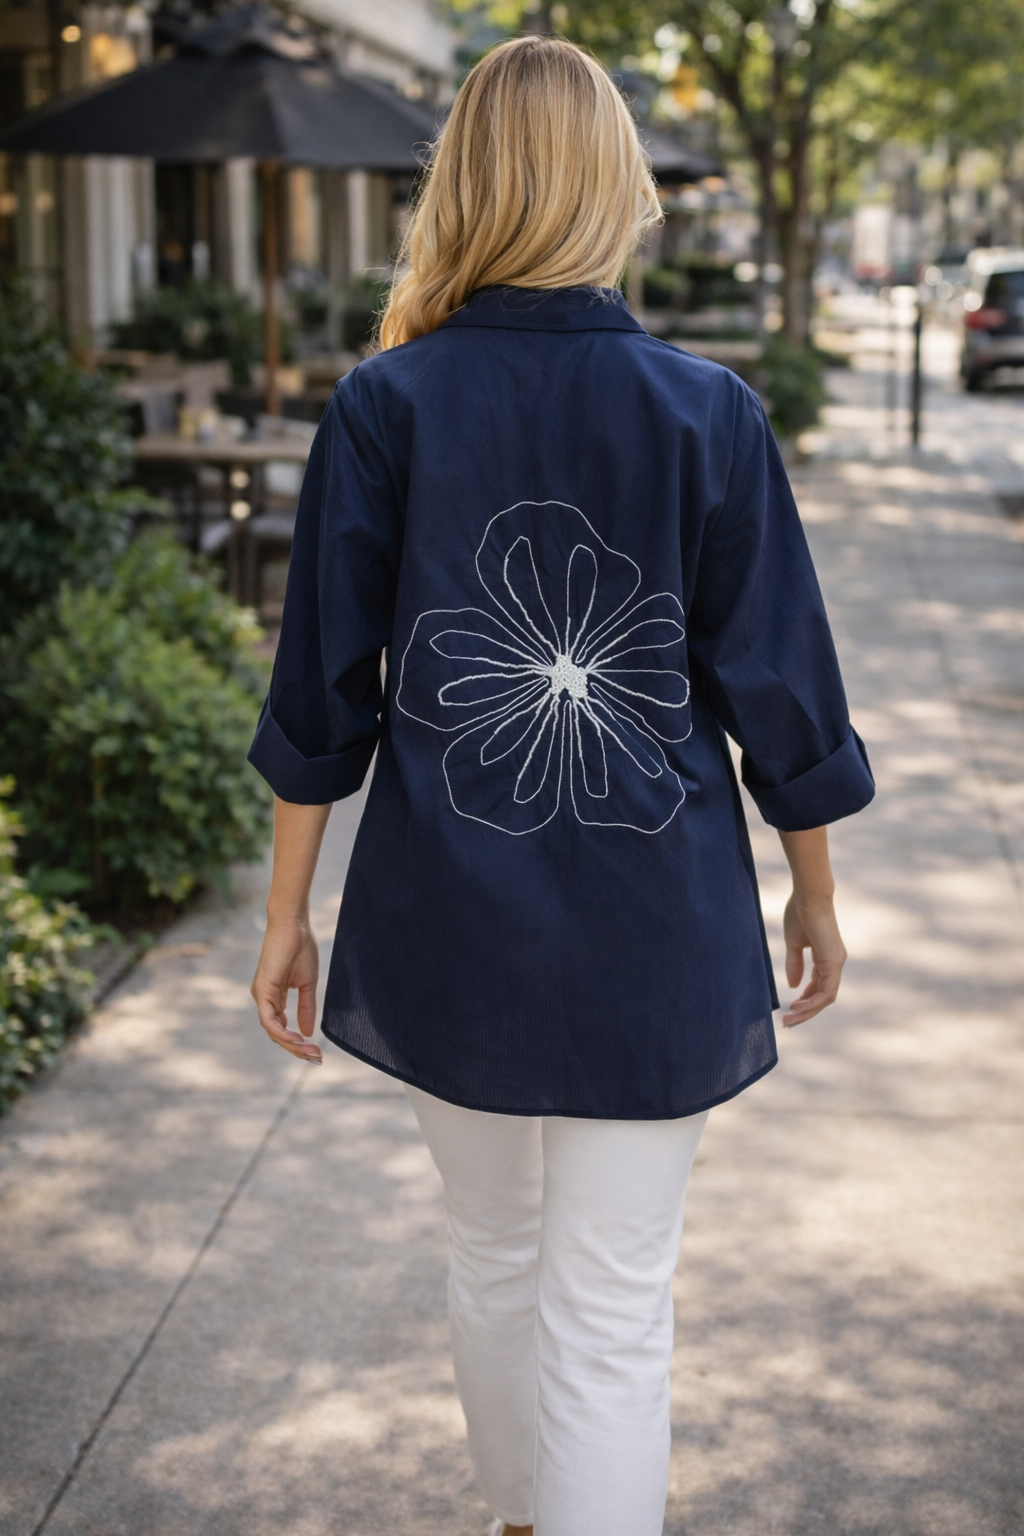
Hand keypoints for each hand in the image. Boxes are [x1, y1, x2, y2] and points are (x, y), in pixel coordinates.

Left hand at [250, 915, 322, 1062]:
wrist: (294, 924)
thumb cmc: (300, 947)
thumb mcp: (307, 984)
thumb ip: (306, 1007)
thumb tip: (308, 1032)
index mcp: (273, 997)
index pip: (282, 1028)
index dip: (298, 1043)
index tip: (317, 1052)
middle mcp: (264, 999)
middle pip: (277, 1034)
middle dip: (297, 1049)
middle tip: (317, 1058)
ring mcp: (261, 995)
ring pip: (273, 1031)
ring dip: (292, 1045)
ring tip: (311, 1052)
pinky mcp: (263, 989)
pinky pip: (270, 1019)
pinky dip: (282, 1032)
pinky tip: (297, 1039)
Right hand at [781, 892, 846, 1026]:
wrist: (809, 895)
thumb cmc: (800, 912)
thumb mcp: (793, 943)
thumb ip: (794, 964)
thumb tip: (794, 986)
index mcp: (826, 957)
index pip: (819, 986)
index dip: (805, 999)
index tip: (790, 1008)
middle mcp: (834, 963)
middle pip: (823, 996)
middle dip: (806, 1011)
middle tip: (788, 1023)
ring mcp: (836, 963)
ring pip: (826, 998)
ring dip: (808, 1011)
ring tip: (790, 1019)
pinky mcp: (833, 962)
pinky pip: (826, 991)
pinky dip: (813, 1002)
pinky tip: (797, 1006)